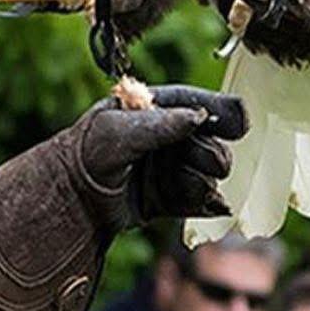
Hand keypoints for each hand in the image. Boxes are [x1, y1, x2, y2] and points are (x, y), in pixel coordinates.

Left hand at [76, 85, 247, 230]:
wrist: (68, 201)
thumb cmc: (86, 154)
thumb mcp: (117, 131)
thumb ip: (158, 124)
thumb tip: (198, 116)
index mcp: (152, 110)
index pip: (193, 104)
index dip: (219, 111)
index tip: (241, 123)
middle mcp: (164, 139)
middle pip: (207, 142)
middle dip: (213, 154)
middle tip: (215, 164)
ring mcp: (166, 169)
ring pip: (205, 174)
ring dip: (205, 181)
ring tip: (196, 187)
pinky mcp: (165, 199)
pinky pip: (196, 201)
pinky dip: (206, 205)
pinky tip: (213, 206)